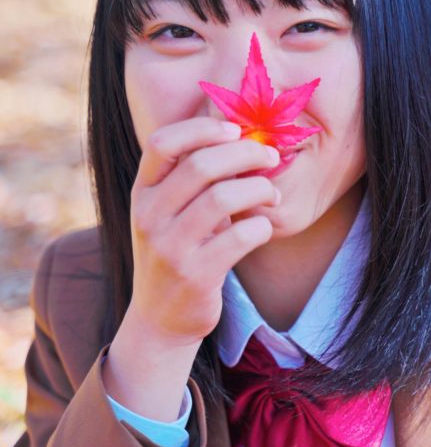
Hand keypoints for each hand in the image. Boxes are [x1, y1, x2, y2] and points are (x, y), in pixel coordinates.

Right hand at [128, 116, 279, 347]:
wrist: (161, 318)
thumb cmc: (178, 249)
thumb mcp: (170, 210)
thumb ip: (193, 175)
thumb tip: (244, 131)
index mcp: (143, 192)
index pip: (161, 143)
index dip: (202, 128)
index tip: (235, 129)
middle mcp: (149, 216)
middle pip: (201, 164)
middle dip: (246, 153)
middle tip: (270, 157)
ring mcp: (169, 248)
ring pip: (223, 197)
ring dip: (259, 188)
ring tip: (272, 194)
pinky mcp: (195, 275)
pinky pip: (240, 236)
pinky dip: (261, 226)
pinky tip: (263, 227)